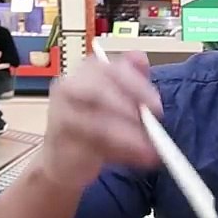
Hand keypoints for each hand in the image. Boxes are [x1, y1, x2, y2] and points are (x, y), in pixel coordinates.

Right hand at [40, 51, 162, 190]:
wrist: (64, 160)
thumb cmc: (93, 126)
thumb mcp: (118, 102)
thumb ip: (131, 80)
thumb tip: (140, 57)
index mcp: (86, 72)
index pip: (111, 69)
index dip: (137, 85)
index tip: (157, 105)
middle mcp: (69, 88)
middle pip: (98, 90)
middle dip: (129, 107)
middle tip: (152, 123)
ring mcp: (60, 115)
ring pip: (96, 122)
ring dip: (127, 135)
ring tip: (148, 149)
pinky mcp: (61, 142)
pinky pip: (92, 145)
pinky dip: (118, 152)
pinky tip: (135, 158)